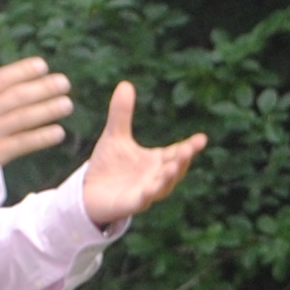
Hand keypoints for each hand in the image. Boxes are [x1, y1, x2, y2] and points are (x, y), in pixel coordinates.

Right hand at [0, 57, 73, 190]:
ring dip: (48, 109)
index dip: (23, 71)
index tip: (42, 65)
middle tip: (64, 82)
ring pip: (24, 118)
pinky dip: (41, 137)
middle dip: (43, 87)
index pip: (1, 79)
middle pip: (18, 96)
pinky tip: (57, 133)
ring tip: (67, 104)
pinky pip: (21, 144)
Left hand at [78, 81, 206, 228]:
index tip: (202, 138)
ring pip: (162, 187)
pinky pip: (140, 202)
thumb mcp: (115, 136)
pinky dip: (146, 196)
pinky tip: (147, 190)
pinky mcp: (130, 205)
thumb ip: (122, 113)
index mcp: (155, 161)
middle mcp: (154, 177)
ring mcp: (144, 192)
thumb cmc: (107, 166)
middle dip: (183, 160)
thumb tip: (125, 83)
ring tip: (172, 167)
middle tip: (190, 150)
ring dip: (168, 179)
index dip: (190, 147)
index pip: (177, 152)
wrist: (88, 192)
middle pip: (174, 169)